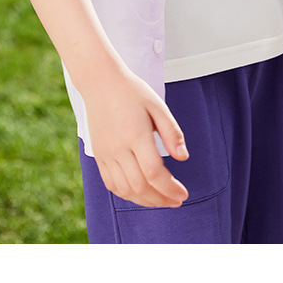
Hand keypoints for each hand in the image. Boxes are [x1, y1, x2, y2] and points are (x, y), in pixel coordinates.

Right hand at [83, 68, 188, 207]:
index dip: (170, 188)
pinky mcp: (98, 155)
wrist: (100, 82)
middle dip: (161, 199)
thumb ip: (172, 132)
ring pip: (124, 189)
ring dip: (145, 201)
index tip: (183, 194)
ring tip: (161, 200)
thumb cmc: (132, 92)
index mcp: (136, 133)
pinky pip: (111, 184)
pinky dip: (126, 194)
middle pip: (140, 186)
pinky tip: (140, 193)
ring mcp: (105, 153)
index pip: (153, 172)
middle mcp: (118, 147)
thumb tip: (183, 158)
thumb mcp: (157, 105)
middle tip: (176, 200)